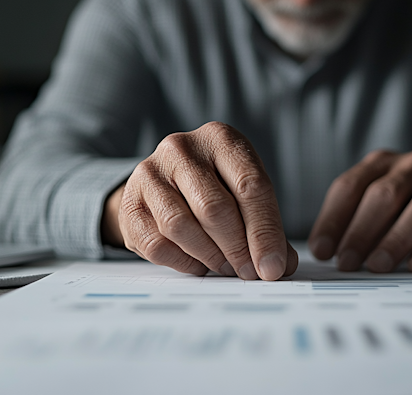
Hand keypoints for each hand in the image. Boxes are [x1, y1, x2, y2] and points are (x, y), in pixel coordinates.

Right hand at [102, 122, 297, 279]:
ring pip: (181, 226)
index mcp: (221, 138)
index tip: (273, 267)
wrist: (165, 181)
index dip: (264, 232)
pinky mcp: (130, 202)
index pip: (250, 186)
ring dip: (209, 256)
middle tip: (249, 272)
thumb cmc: (216, 185)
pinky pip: (156, 244)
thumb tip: (281, 266)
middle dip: (237, 249)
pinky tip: (199, 263)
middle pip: (214, 208)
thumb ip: (267, 226)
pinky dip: (183, 262)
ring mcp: (150, 172)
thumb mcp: (246, 191)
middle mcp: (182, 148)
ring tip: (225, 266)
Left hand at [308, 150, 411, 271]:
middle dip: (361, 231)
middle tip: (346, 263)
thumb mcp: (379, 210)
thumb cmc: (410, 213)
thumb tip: (323, 252)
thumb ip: (352, 223)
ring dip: (396, 238)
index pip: (350, 186)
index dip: (333, 219)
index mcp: (382, 163)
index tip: (321, 251)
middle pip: (383, 194)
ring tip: (376, 266)